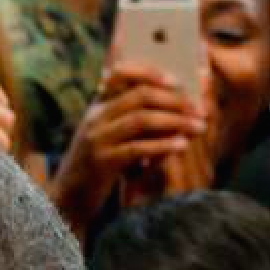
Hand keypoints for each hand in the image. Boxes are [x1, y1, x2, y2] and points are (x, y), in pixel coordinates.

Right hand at [51, 62, 206, 232]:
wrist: (69, 197)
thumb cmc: (97, 166)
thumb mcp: (107, 136)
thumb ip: (130, 119)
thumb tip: (173, 108)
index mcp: (97, 107)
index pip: (119, 74)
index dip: (150, 72)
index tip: (177, 81)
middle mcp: (95, 118)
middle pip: (139, 95)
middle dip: (175, 100)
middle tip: (200, 109)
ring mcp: (97, 139)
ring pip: (141, 119)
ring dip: (176, 121)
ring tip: (199, 127)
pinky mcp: (102, 162)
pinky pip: (138, 148)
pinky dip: (164, 145)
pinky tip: (182, 146)